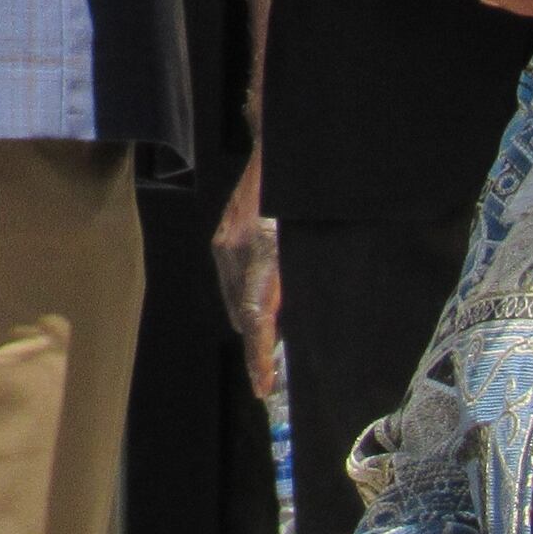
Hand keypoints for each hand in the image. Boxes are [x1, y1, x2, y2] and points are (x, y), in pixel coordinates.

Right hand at [212, 153, 281, 400]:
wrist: (278, 147)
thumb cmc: (303, 194)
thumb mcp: (310, 241)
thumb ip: (295, 282)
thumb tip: (288, 320)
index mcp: (261, 253)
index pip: (257, 319)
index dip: (259, 357)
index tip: (264, 386)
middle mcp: (235, 251)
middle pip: (243, 315)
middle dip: (258, 343)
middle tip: (276, 368)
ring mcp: (225, 243)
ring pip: (235, 300)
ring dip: (253, 321)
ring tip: (271, 339)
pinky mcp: (223, 237)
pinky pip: (230, 281)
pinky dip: (245, 299)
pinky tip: (262, 303)